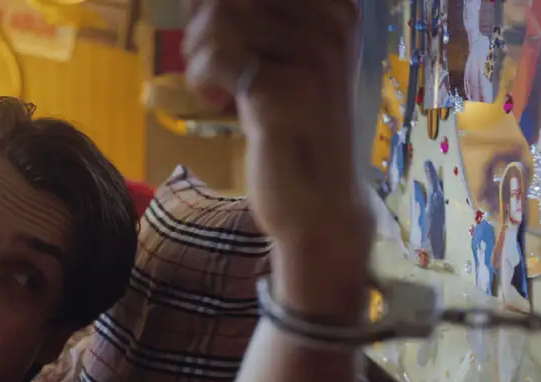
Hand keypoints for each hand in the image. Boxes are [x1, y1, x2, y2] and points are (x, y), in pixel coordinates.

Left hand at [182, 0, 370, 248]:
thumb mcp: (291, 60)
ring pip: (223, 17)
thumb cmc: (299, 128)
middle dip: (205, 18)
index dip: (222, 0)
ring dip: (199, 48)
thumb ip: (263, 19)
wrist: (321, 203)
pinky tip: (216, 98)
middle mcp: (334, 25)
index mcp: (341, 9)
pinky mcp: (283, 93)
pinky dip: (202, 76)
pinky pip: (217, 58)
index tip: (213, 27)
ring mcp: (313, 59)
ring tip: (212, 79)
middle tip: (203, 55)